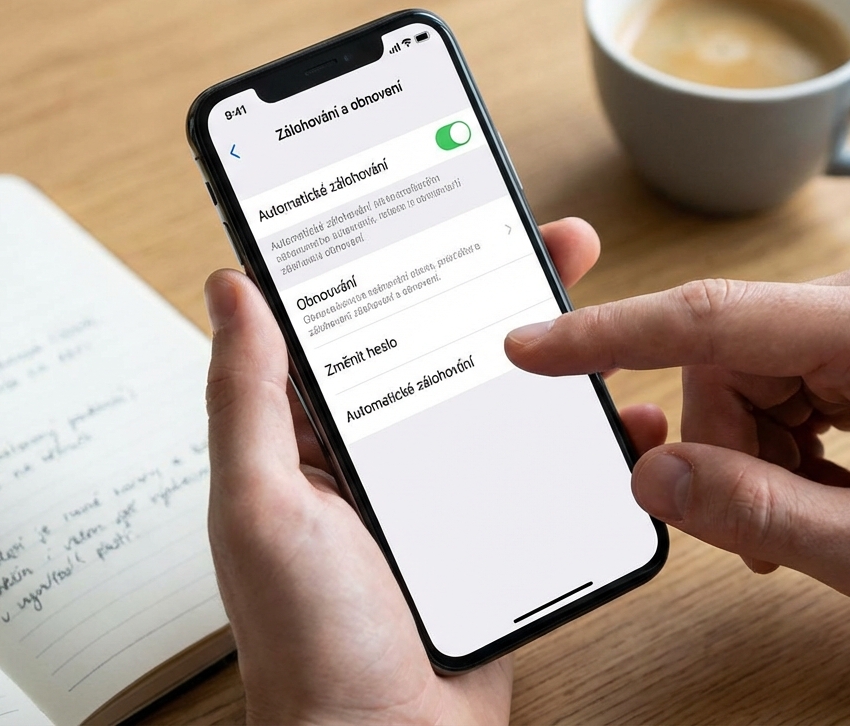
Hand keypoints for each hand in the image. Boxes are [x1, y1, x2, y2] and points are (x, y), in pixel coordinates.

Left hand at [204, 218, 668, 724]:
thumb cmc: (309, 644)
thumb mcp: (260, 505)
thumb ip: (247, 398)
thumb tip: (232, 289)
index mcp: (309, 442)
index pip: (352, 326)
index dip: (393, 261)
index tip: (434, 205)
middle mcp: (373, 461)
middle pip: (440, 350)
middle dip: (495, 289)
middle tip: (549, 240)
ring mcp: (437, 497)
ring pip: (497, 402)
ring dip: (547, 355)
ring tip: (597, 307)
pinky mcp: (492, 535)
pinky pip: (537, 469)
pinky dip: (579, 438)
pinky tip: (617, 415)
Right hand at [506, 253, 849, 680]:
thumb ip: (757, 513)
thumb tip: (654, 474)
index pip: (711, 317)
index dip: (609, 335)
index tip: (534, 347)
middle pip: (725, 361)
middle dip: (723, 448)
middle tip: (770, 527)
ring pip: (745, 377)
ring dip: (757, 455)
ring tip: (818, 514)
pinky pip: (780, 384)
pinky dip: (782, 445)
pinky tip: (826, 487)